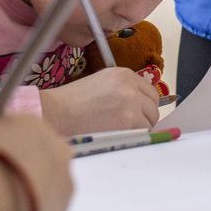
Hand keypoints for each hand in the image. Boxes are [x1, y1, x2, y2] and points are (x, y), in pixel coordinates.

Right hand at [36, 67, 158, 134]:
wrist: (56, 112)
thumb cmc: (71, 102)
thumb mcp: (101, 83)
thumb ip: (122, 89)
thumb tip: (140, 104)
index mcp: (124, 74)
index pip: (150, 91)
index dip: (145, 105)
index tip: (139, 113)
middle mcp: (130, 85)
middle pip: (154, 105)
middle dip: (145, 117)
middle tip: (130, 125)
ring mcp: (131, 101)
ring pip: (150, 120)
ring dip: (140, 128)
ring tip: (119, 130)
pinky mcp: (128, 119)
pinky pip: (143, 132)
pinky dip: (133, 136)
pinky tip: (116, 134)